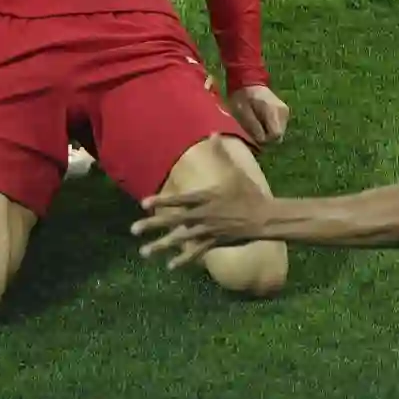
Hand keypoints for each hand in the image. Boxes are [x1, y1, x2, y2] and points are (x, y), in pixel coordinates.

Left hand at [131, 134, 270, 268]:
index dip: (161, 201)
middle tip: (134, 230)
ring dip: (161, 246)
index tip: (144, 204)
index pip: (179, 199)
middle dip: (152, 225)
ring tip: (144, 252)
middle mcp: (203, 215)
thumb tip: (214, 132)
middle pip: (173, 221)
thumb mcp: (235, 171)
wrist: (264, 217)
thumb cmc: (248, 193)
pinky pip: (196, 253)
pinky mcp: (214, 243)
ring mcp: (208, 231)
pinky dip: (184, 260)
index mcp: (206, 197)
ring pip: (180, 240)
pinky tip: (170, 266)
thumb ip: (221, 153)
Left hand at [229, 85, 289, 144]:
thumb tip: (262, 141)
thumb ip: (254, 127)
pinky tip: (261, 121)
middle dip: (267, 138)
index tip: (254, 136)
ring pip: (280, 132)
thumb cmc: (243, 96)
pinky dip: (271, 127)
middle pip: (279, 135)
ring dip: (269, 132)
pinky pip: (279, 126)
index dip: (265, 140)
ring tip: (257, 125)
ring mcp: (285, 111)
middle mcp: (283, 112)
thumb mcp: (243, 112)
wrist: (248, 80)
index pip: (276, 135)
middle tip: (254, 132)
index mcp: (273, 111)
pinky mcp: (284, 111)